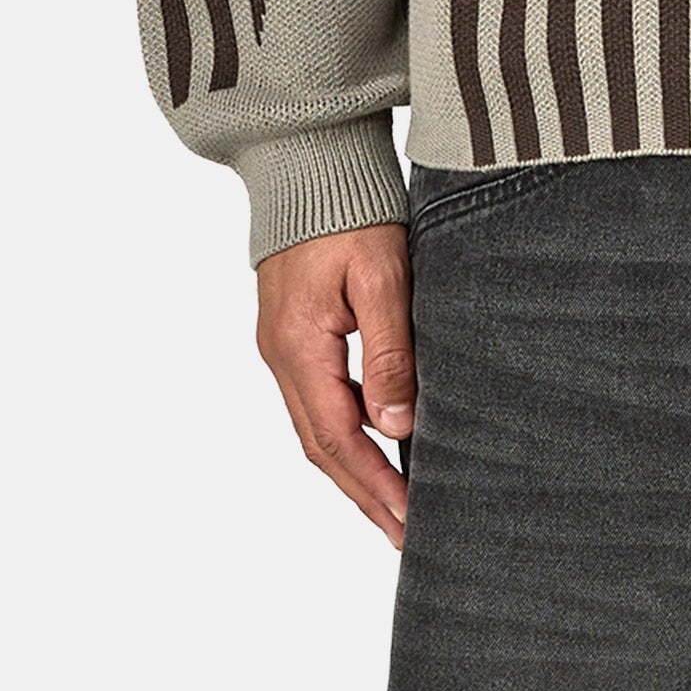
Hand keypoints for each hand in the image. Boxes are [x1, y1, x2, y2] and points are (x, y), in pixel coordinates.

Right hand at [255, 221, 415, 548]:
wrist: (308, 157)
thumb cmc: (348, 208)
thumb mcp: (380, 274)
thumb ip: (389, 349)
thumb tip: (395, 425)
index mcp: (298, 347)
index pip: (337, 438)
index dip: (373, 485)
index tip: (409, 522)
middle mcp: (281, 354)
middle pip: (320, 445)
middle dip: (363, 493)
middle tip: (405, 532)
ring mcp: (283, 344)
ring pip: (318, 425)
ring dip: (354, 467)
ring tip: (397, 502)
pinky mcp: (294, 331)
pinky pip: (319, 398)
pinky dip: (348, 431)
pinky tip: (378, 439)